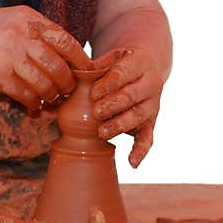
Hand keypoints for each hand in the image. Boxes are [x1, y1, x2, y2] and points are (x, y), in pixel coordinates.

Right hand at [0, 5, 90, 112]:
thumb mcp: (13, 21)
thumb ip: (38, 33)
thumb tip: (69, 54)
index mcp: (29, 20)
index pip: (66, 41)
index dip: (80, 60)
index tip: (87, 72)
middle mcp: (21, 35)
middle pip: (58, 66)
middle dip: (67, 83)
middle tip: (67, 90)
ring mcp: (9, 56)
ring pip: (44, 84)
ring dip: (51, 95)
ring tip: (50, 98)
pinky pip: (26, 95)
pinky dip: (33, 103)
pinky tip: (34, 104)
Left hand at [91, 48, 163, 167]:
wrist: (144, 70)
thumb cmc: (118, 66)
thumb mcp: (109, 59)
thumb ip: (93, 67)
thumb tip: (70, 76)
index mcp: (140, 62)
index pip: (125, 72)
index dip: (109, 83)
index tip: (94, 93)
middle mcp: (151, 83)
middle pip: (132, 95)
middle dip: (113, 105)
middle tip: (96, 112)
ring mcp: (152, 105)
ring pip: (138, 116)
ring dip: (119, 125)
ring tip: (102, 132)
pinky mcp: (150, 123)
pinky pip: (148, 139)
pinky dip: (140, 152)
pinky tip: (132, 163)